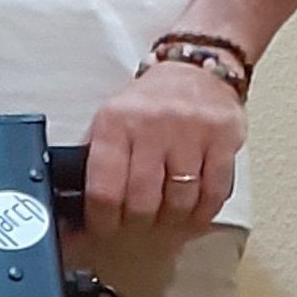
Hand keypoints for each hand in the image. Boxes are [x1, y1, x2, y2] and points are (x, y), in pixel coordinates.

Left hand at [83, 60, 244, 234]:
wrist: (195, 68)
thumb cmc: (147, 106)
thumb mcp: (110, 123)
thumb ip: (93, 165)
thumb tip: (73, 219)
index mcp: (115, 122)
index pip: (103, 190)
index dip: (103, 221)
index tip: (106, 228)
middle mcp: (152, 124)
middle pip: (142, 203)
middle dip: (139, 223)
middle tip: (139, 222)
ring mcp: (190, 130)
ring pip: (179, 203)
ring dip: (173, 219)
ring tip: (168, 214)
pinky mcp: (223, 136)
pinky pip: (214, 193)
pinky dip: (203, 212)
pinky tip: (194, 211)